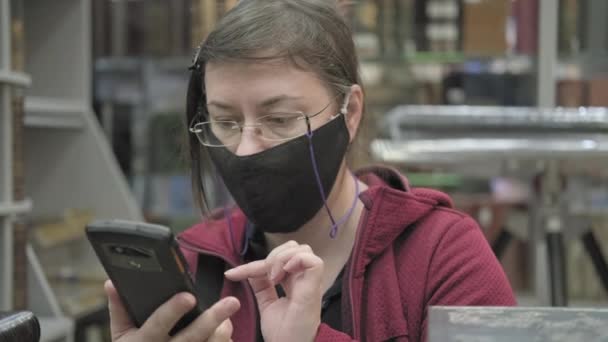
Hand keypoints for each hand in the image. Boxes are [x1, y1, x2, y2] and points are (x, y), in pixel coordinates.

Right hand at [104, 280, 238, 341]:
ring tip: (229, 318)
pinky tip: (226, 334)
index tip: (189, 297)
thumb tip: (111, 283)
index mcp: (142, 341)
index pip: (158, 324)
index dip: (173, 311)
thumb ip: (118, 308)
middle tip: (232, 302)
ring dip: (222, 332)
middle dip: (213, 319)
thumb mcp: (120, 334)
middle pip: (192, 337)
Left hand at [224, 241, 323, 341]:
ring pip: (303, 249)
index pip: (276, 261)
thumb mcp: (267, 305)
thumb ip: (262, 287)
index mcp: (294, 283)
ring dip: (282, 258)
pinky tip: (282, 275)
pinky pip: (313, 261)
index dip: (253, 264)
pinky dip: (294, 261)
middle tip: (265, 275)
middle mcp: (303, 279)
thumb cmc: (283, 333)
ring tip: (273, 277)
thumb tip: (251, 272)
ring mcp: (310, 282)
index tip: (232, 274)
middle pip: (295, 247)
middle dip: (274, 254)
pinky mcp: (314, 287)